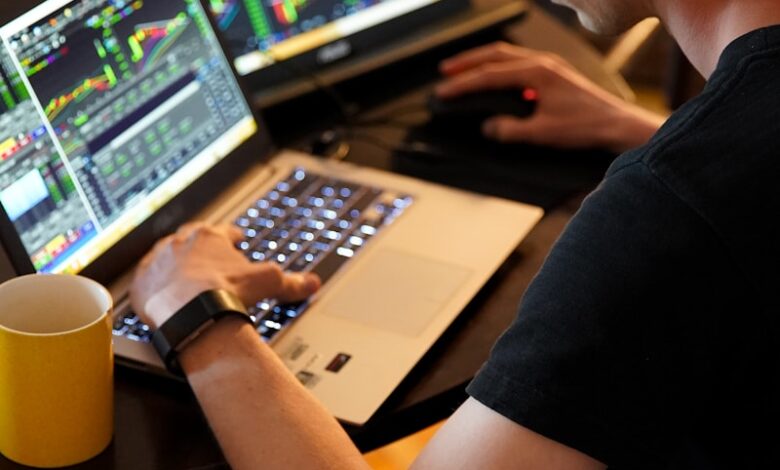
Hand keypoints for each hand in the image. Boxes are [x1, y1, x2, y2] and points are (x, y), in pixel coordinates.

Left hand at [130, 223, 319, 328]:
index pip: (222, 232)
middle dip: (200, 250)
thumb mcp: (268, 283)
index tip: (235, 239)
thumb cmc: (226, 292)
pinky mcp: (141, 284)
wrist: (190, 313)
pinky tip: (161, 296)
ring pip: (166, 259)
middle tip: (208, 260)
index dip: (231, 237)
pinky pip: (146, 282)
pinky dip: (155, 287)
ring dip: (175, 266)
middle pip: (191, 242)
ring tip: (182, 279)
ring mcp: (157, 263)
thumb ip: (291, 281)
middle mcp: (179, 244)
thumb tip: (311, 283)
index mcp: (209, 237)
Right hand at [436, 42, 665, 152]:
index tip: (444, 91)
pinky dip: (500, 68)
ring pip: (507, 56)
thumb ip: (511, 130)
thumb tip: (488, 127)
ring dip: (483, 61)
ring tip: (463, 70)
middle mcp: (543, 63)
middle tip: (445, 70)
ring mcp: (550, 66)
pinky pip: (519, 64)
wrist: (616, 126)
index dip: (464, 83)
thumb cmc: (586, 126)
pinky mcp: (555, 75)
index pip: (490, 75)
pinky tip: (494, 79)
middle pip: (495, 54)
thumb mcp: (543, 133)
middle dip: (468, 61)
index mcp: (537, 72)